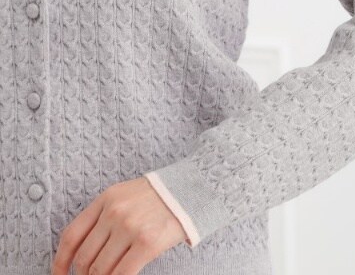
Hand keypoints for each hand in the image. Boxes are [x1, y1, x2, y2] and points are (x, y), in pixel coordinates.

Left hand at [51, 176, 188, 274]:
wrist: (194, 188)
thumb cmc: (160, 195)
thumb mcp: (127, 195)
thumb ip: (105, 216)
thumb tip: (84, 253)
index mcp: (106, 198)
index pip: (71, 235)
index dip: (60, 261)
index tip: (59, 274)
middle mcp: (114, 212)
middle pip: (84, 257)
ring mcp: (130, 227)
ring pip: (101, 270)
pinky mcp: (147, 243)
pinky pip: (121, 274)